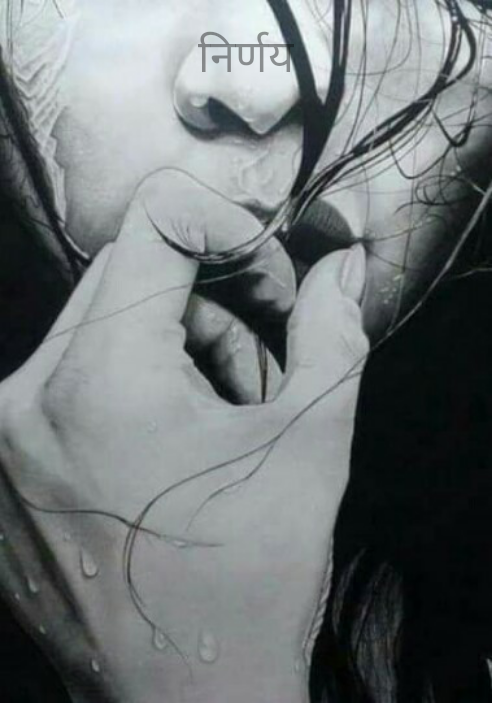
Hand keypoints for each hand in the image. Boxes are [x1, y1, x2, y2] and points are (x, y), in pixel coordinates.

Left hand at [0, 171, 367, 702]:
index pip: (153, 224)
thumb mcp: (310, 447)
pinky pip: (65, 376)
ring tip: (214, 419)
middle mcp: (27, 400)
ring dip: (167, 348)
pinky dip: (124, 382)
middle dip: (205, 302)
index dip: (226, 231)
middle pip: (125, 276)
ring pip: (96, 325)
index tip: (267, 280)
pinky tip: (166, 443)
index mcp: (103, 381)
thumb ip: (330, 337)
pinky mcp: (1, 464)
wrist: (185, 699)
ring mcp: (2, 436)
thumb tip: (339, 269)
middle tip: (253, 366)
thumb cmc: (248, 583)